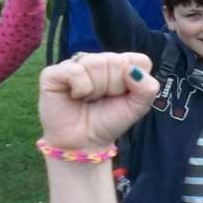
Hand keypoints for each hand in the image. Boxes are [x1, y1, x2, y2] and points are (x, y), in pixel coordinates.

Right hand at [38, 52, 159, 150]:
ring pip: (97, 64)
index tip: (122, 96)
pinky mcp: (55, 71)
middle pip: (117, 61)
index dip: (134, 82)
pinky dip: (80, 88)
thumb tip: (133, 70)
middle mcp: (98, 60)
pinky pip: (76, 70)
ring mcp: (76, 63)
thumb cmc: (108, 122)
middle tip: (102, 100)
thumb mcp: (136, 108)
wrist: (82, 143)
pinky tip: (75, 96)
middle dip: (113, 88)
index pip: (139, 60)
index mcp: (120, 65)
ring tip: (88, 99)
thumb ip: (147, 89)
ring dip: (96, 90)